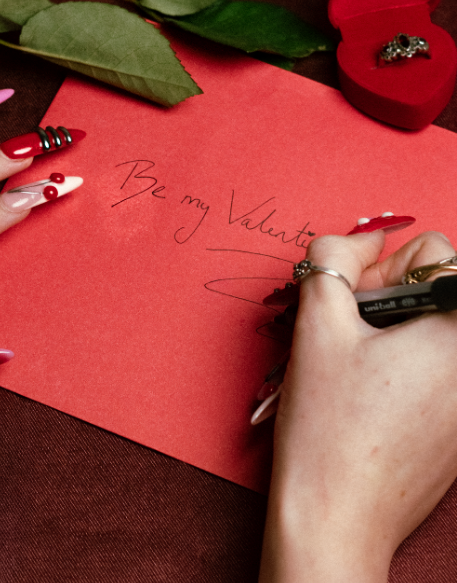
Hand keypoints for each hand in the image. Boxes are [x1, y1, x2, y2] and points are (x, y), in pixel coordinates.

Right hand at [260, 228, 456, 581]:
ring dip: (396, 336)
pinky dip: (408, 372)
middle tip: (348, 338)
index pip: (435, 251)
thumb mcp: (318, 329)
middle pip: (439, 291)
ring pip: (436, 332)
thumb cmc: (331, 431)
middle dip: (391, 300)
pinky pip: (440, 372)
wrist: (340, 516)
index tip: (353, 304)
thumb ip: (331, 263)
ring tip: (356, 374)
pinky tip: (372, 402)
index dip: (383, 268)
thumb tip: (357, 241)